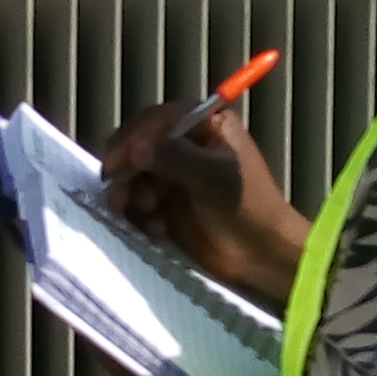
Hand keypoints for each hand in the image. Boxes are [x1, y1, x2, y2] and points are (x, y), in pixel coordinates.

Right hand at [97, 99, 311, 296]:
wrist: (262, 254)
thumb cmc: (248, 207)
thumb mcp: (216, 177)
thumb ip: (176, 158)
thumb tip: (135, 150)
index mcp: (204, 124)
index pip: (155, 121)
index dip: (131, 139)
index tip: (114, 165)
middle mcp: (186, 143)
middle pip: (138, 146)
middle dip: (126, 170)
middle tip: (118, 197)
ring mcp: (175, 173)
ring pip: (134, 175)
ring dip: (131, 195)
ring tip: (146, 214)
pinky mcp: (167, 203)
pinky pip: (138, 202)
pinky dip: (141, 215)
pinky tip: (158, 229)